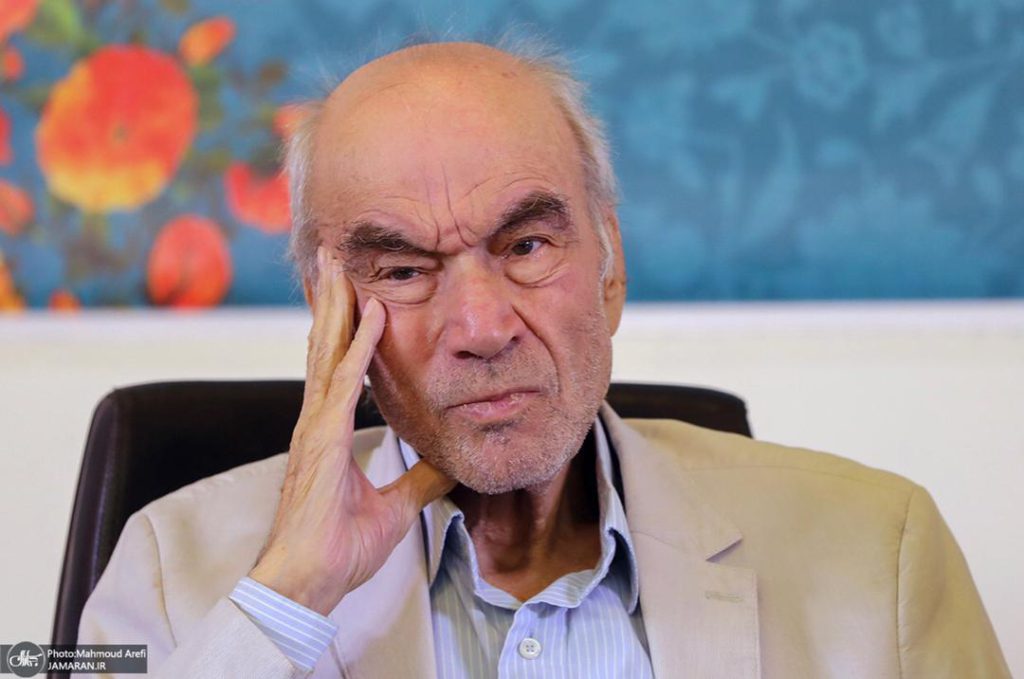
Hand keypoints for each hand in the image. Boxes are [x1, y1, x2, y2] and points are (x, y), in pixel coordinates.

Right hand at [248, 246, 453, 614]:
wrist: (310, 581)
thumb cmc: (339, 547)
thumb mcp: (395, 506)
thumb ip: (420, 481)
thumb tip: (449, 464)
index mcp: (328, 430)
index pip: (338, 365)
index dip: (345, 326)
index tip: (356, 290)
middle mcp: (317, 420)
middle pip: (325, 345)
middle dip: (331, 298)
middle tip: (335, 256)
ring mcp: (315, 428)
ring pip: (327, 352)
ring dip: (337, 306)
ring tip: (340, 266)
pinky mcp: (322, 443)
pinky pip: (343, 386)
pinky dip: (358, 349)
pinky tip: (371, 317)